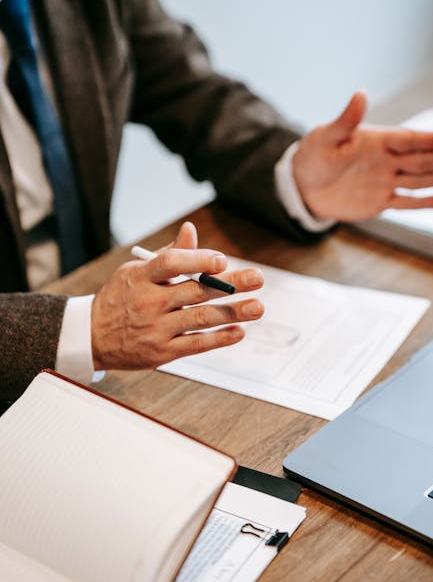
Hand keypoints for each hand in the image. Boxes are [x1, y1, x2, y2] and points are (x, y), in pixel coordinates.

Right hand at [91, 222, 263, 369]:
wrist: (91, 336)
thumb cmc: (121, 298)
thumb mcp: (136, 271)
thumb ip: (168, 253)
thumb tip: (191, 230)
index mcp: (141, 276)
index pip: (171, 263)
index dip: (197, 260)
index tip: (222, 260)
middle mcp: (149, 302)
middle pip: (194, 291)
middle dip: (230, 285)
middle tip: (257, 278)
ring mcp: (155, 329)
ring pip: (200, 318)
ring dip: (232, 313)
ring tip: (257, 307)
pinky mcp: (161, 352)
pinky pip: (195, 344)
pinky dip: (219, 338)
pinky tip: (238, 331)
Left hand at [292, 91, 432, 220]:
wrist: (302, 185)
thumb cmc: (312, 155)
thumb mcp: (325, 137)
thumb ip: (345, 121)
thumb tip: (360, 94)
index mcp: (377, 140)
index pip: (411, 139)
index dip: (431, 139)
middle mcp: (387, 160)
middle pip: (423, 159)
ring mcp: (385, 180)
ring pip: (421, 180)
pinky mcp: (379, 200)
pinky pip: (407, 201)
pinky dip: (425, 202)